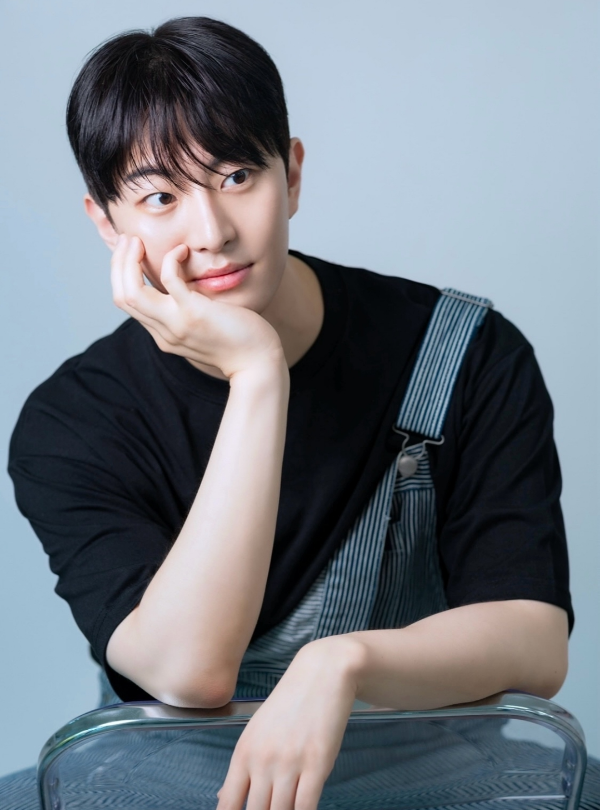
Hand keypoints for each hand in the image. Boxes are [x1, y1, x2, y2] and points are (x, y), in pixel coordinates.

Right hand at [110, 234, 283, 378]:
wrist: (258, 363)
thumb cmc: (240, 341)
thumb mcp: (204, 328)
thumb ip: (187, 312)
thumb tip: (182, 287)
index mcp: (164, 335)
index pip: (127, 303)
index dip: (120, 274)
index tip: (128, 252)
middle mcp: (164, 332)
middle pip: (122, 297)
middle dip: (118, 263)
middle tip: (127, 240)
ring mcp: (177, 324)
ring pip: (132, 292)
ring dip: (129, 261)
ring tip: (137, 241)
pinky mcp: (194, 314)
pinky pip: (170, 280)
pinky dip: (171, 259)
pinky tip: (183, 250)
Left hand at [216, 637, 362, 809]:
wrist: (322, 672)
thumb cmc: (290, 702)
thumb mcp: (258, 731)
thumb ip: (242, 768)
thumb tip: (223, 800)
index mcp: (244, 752)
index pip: (229, 805)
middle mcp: (262, 760)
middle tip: (271, 809)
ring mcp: (290, 762)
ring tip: (289, 808)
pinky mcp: (317, 763)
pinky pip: (306, 806)